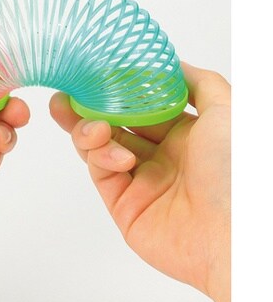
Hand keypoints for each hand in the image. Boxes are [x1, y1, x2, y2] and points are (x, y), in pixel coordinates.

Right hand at [49, 62, 230, 301]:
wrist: (232, 237)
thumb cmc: (236, 173)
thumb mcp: (228, 111)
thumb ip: (200, 83)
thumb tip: (172, 64)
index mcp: (185, 133)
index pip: (140, 105)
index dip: (116, 91)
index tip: (93, 76)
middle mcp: (161, 156)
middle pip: (114, 125)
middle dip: (88, 110)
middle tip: (65, 97)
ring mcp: (141, 180)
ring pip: (100, 148)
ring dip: (89, 131)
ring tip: (94, 128)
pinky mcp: (123, 204)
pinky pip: (101, 172)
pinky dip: (100, 157)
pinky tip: (116, 156)